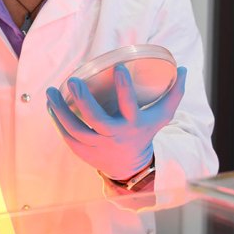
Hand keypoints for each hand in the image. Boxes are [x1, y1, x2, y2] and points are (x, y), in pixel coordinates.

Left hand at [46, 65, 186, 180]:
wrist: (130, 165)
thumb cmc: (144, 132)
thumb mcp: (161, 115)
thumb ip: (174, 93)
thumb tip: (183, 69)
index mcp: (133, 124)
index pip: (130, 106)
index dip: (125, 88)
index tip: (118, 68)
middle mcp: (114, 136)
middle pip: (96, 120)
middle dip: (84, 100)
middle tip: (74, 80)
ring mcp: (97, 145)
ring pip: (75, 129)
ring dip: (61, 110)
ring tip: (51, 91)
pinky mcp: (82, 151)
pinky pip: (67, 136)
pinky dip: (57, 121)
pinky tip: (50, 104)